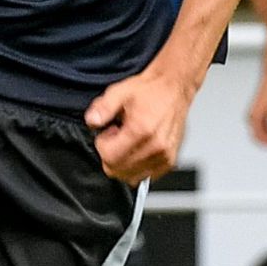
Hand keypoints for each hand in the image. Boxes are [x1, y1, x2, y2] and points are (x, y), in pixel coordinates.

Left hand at [89, 63, 194, 185]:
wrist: (174, 88)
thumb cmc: (150, 90)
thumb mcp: (119, 92)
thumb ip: (102, 108)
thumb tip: (92, 121)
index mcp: (141, 130)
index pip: (109, 158)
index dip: (102, 145)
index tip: (108, 132)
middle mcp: (156, 146)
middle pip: (118, 171)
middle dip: (111, 155)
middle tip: (118, 136)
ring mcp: (165, 156)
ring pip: (131, 177)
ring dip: (124, 162)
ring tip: (130, 141)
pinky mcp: (170, 161)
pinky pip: (145, 176)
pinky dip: (137, 166)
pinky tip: (139, 147)